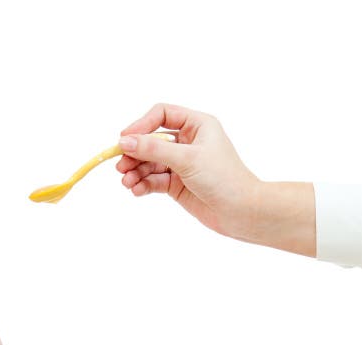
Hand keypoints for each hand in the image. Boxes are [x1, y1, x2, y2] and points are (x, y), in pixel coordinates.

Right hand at [115, 103, 261, 240]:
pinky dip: (143, 184)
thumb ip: (154, 149)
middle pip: (151, 140)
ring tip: (127, 183)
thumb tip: (124, 141)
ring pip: (150, 162)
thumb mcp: (187, 159)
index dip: (141, 125)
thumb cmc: (223, 178)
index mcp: (197, 125)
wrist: (240, 211)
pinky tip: (136, 190)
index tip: (124, 140)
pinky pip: (154, 180)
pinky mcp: (177, 184)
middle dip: (135, 153)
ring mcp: (181, 164)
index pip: (162, 115)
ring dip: (136, 172)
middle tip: (121, 167)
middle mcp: (188, 141)